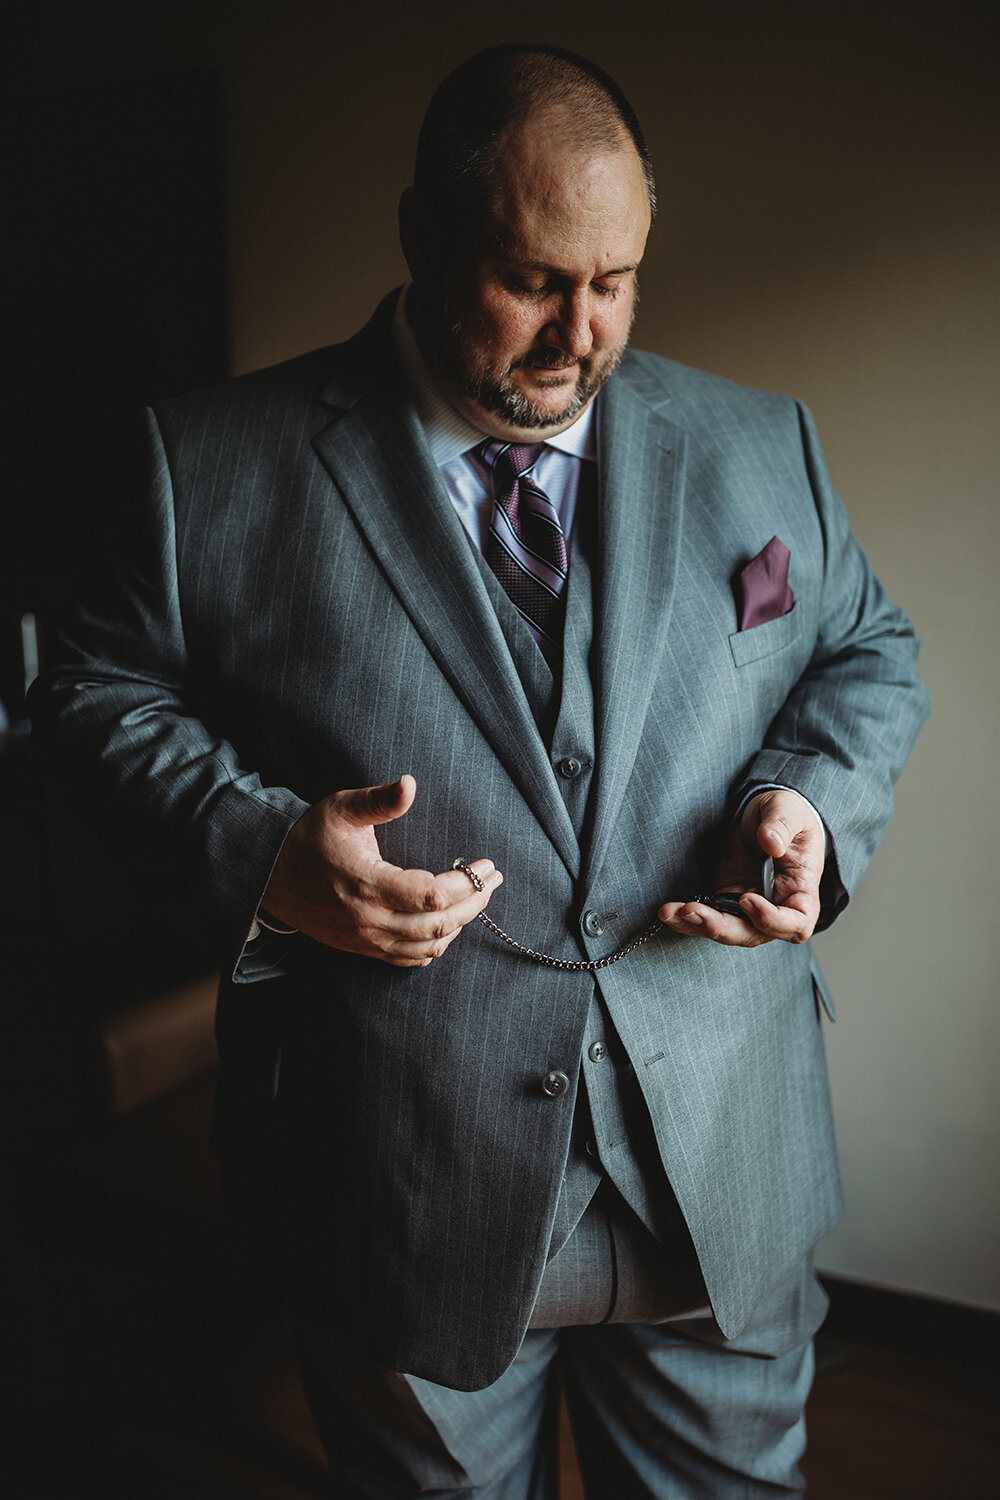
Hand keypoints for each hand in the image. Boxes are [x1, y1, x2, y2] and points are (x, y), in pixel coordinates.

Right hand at [261, 774, 501, 966]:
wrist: (270, 875)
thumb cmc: (310, 837)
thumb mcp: (341, 808)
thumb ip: (379, 801)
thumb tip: (410, 784)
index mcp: (367, 883)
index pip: (432, 895)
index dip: (467, 883)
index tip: (486, 865)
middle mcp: (369, 919)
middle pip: (438, 925)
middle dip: (475, 903)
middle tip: (493, 881)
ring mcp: (366, 940)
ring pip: (427, 946)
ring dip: (459, 925)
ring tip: (478, 900)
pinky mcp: (362, 949)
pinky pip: (408, 959)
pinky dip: (434, 947)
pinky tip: (448, 926)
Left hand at [658, 789, 824, 947]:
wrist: (765, 816)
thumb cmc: (787, 816)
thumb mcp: (788, 810)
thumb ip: (781, 825)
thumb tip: (770, 842)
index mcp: (801, 892)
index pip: (796, 923)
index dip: (772, 921)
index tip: (747, 899)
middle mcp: (775, 908)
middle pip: (752, 934)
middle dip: (720, 927)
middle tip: (693, 911)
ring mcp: (747, 908)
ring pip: (725, 930)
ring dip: (696, 925)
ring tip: (670, 912)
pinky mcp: (725, 900)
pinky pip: (707, 917)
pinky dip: (686, 918)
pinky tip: (668, 911)